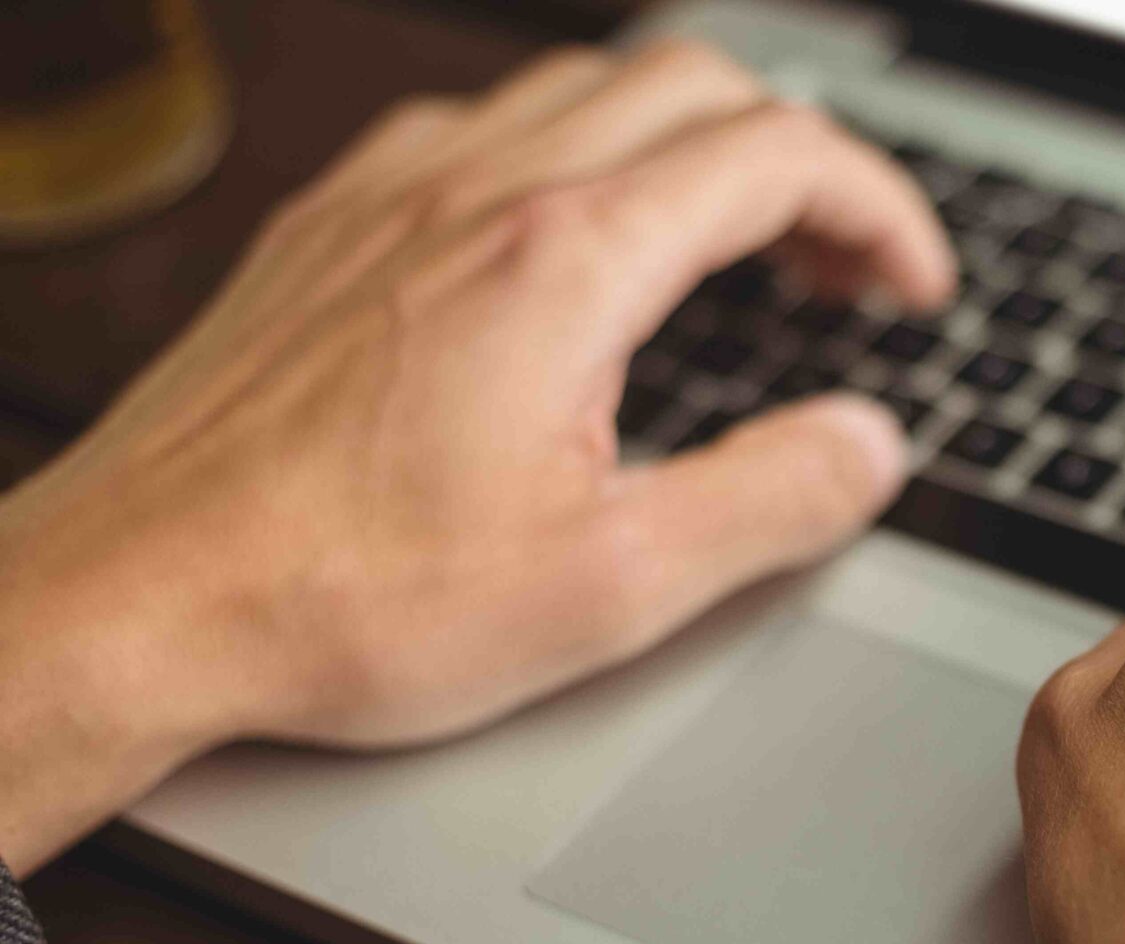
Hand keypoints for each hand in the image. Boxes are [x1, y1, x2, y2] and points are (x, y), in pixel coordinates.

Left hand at [0, 41, 953, 868]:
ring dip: (692, 146)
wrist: (134, 602)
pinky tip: (575, 254)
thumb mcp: (612, 586)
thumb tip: (869, 446)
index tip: (912, 288)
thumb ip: (773, 500)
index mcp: (565, 262)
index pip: (779, 152)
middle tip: (843, 269)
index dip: (882, 208)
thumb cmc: (341, 597)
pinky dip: (577, 157)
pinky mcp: (331, 223)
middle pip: (693, 83)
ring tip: (734, 249)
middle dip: (803, 161)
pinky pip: (483, 125)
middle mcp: (477, 191)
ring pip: (585, 87)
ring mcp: (392, 193)